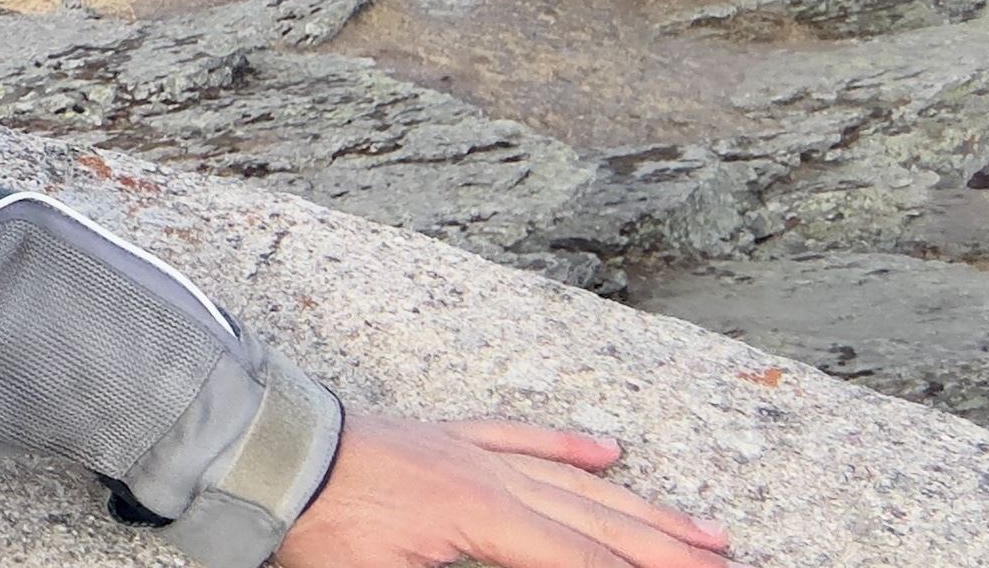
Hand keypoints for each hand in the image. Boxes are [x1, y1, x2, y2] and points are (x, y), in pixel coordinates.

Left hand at [276, 411, 731, 567]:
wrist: (259, 449)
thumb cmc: (313, 528)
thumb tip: (535, 566)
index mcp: (482, 517)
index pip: (583, 560)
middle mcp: (490, 477)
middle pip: (599, 523)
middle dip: (668, 550)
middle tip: (729, 563)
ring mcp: (470, 451)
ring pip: (575, 482)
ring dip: (642, 508)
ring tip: (705, 530)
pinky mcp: (443, 434)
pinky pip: (517, 435)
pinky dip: (565, 443)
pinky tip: (608, 448)